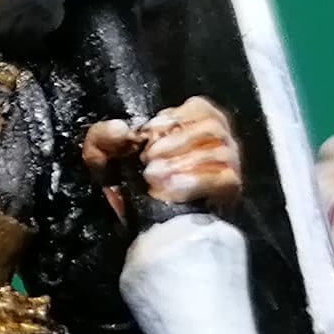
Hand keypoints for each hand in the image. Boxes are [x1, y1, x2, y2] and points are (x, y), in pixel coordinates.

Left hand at [82, 94, 243, 210]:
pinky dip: (197, 182)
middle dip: (178, 143)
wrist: (135, 224)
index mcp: (191, 122)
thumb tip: (122, 130)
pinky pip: (225, 179)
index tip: (149, 135)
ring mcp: (228, 164)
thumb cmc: (125, 182)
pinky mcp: (230, 190)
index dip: (175, 119)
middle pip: (212, 127)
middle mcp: (216, 139)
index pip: (199, 108)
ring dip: (184, 163)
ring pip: (220, 152)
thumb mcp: (104, 157)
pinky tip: (172, 191)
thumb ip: (103, 137)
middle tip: (148, 162)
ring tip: (154, 178)